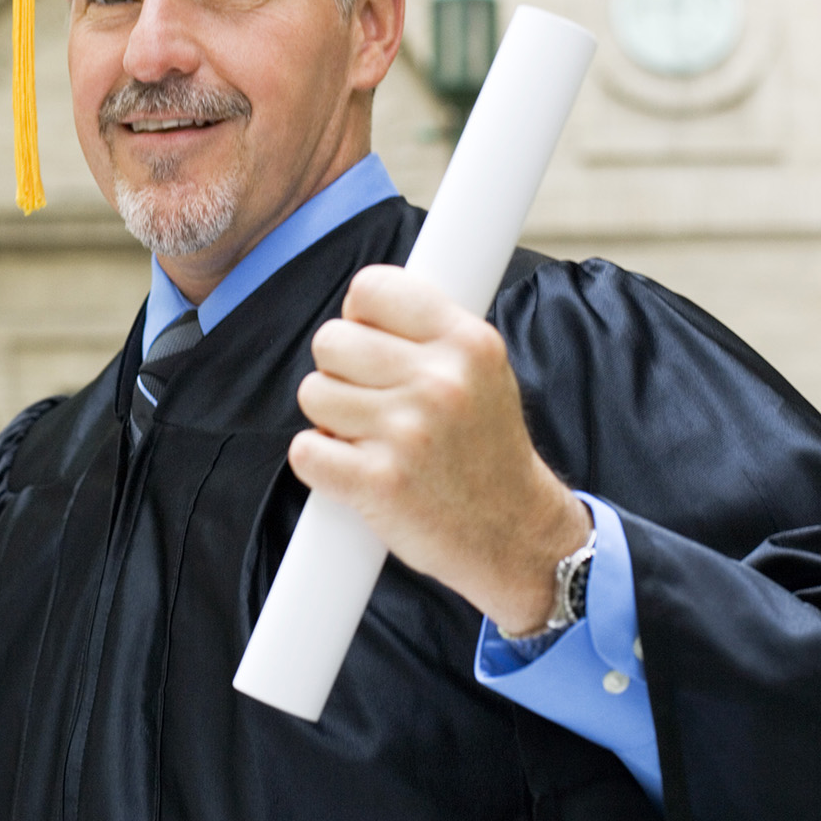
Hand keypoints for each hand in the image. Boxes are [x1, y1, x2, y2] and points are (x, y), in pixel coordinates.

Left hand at [289, 263, 591, 635]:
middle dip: (341, 371)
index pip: (370, 288)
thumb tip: (358, 308)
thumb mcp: (483, 369)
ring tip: (371, 437)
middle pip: (330, 340)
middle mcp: (440, 382)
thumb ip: (427, 332)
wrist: (514, 533)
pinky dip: (320, 462)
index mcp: (467, 343)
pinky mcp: (379, 484)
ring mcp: (408, 434)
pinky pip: (305, 449)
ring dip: (331, 418)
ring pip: (312, 393)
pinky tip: (355, 469)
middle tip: (373, 401)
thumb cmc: (486, 449)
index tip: (372, 345)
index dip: (360, 317)